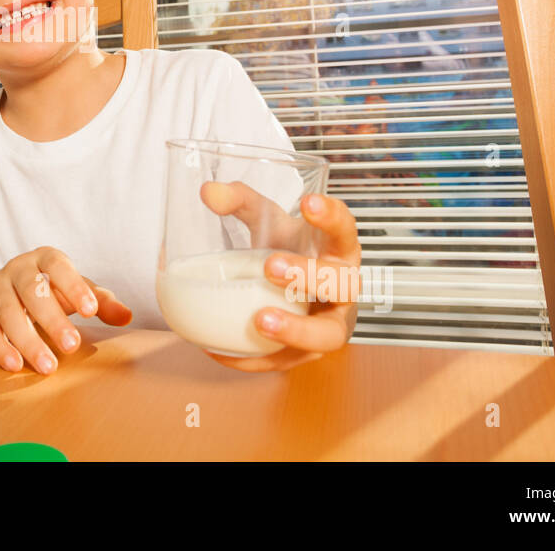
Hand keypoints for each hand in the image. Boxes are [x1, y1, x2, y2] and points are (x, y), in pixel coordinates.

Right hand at [0, 247, 132, 374]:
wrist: (3, 288)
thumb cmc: (49, 289)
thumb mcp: (75, 290)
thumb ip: (100, 302)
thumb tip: (126, 316)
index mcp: (44, 259)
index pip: (58, 266)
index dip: (74, 287)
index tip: (91, 312)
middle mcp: (17, 269)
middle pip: (32, 291)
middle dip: (52, 320)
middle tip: (71, 346)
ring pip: (8, 313)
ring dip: (27, 340)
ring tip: (48, 366)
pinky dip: (0, 348)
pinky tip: (16, 365)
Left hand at [198, 181, 360, 372]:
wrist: (291, 288)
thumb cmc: (288, 249)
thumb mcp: (268, 220)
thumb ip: (240, 201)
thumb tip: (209, 192)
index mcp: (338, 249)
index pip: (345, 229)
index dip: (331, 216)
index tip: (307, 202)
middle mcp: (343, 289)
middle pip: (342, 285)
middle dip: (310, 276)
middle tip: (271, 266)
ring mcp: (330, 323)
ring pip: (327, 334)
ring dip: (296, 330)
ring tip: (261, 320)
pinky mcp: (307, 353)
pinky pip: (287, 361)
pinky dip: (255, 359)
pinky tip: (221, 350)